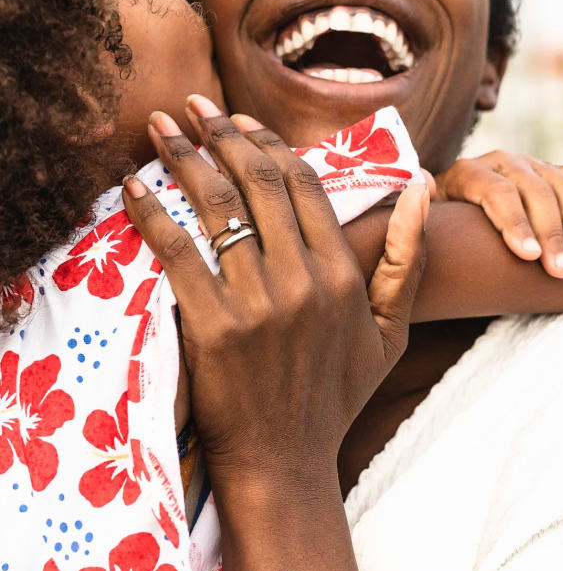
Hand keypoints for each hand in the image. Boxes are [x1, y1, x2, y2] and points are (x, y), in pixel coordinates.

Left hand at [122, 96, 428, 487]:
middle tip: (193, 107)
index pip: (303, 183)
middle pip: (258, 181)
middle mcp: (302, 278)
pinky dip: (152, 214)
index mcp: (342, 273)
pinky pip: (179, 252)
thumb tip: (423, 185)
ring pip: (219, 207)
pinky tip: (132, 188)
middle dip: (222, 134)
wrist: (283, 463)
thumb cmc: (334, 395)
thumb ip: (408, 257)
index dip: (268, 141)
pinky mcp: (212, 325)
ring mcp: (257, 302)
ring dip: (185, 158)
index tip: (239, 119)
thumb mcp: (390, 331)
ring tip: (161, 127)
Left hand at [435, 151, 562, 277]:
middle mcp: (501, 162)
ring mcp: (531, 165)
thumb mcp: (428, 220)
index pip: (496, 192)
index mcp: (468, 173)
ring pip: (561, 185)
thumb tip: (426, 185)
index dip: (514, 223)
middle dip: (550, 233)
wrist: (459, 213)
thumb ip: (421, 207)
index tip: (528, 256)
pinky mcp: (553, 172)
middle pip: (533, 192)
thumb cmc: (445, 228)